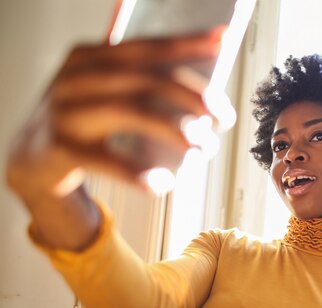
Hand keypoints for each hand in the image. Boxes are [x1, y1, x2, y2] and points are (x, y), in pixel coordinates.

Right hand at [6, 30, 221, 203]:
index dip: (186, 43)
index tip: (221, 40)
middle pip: (145, 79)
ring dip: (175, 130)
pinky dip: (139, 173)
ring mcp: (64, 113)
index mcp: (89, 58)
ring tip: (204, 148)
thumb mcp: (106, 94)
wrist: (29, 161)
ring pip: (130, 112)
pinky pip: (106, 161)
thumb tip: (203, 88)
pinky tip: (164, 183)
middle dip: (192, 97)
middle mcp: (75, 79)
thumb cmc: (83, 124)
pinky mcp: (59, 149)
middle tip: (223, 117)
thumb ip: (143, 83)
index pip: (145, 46)